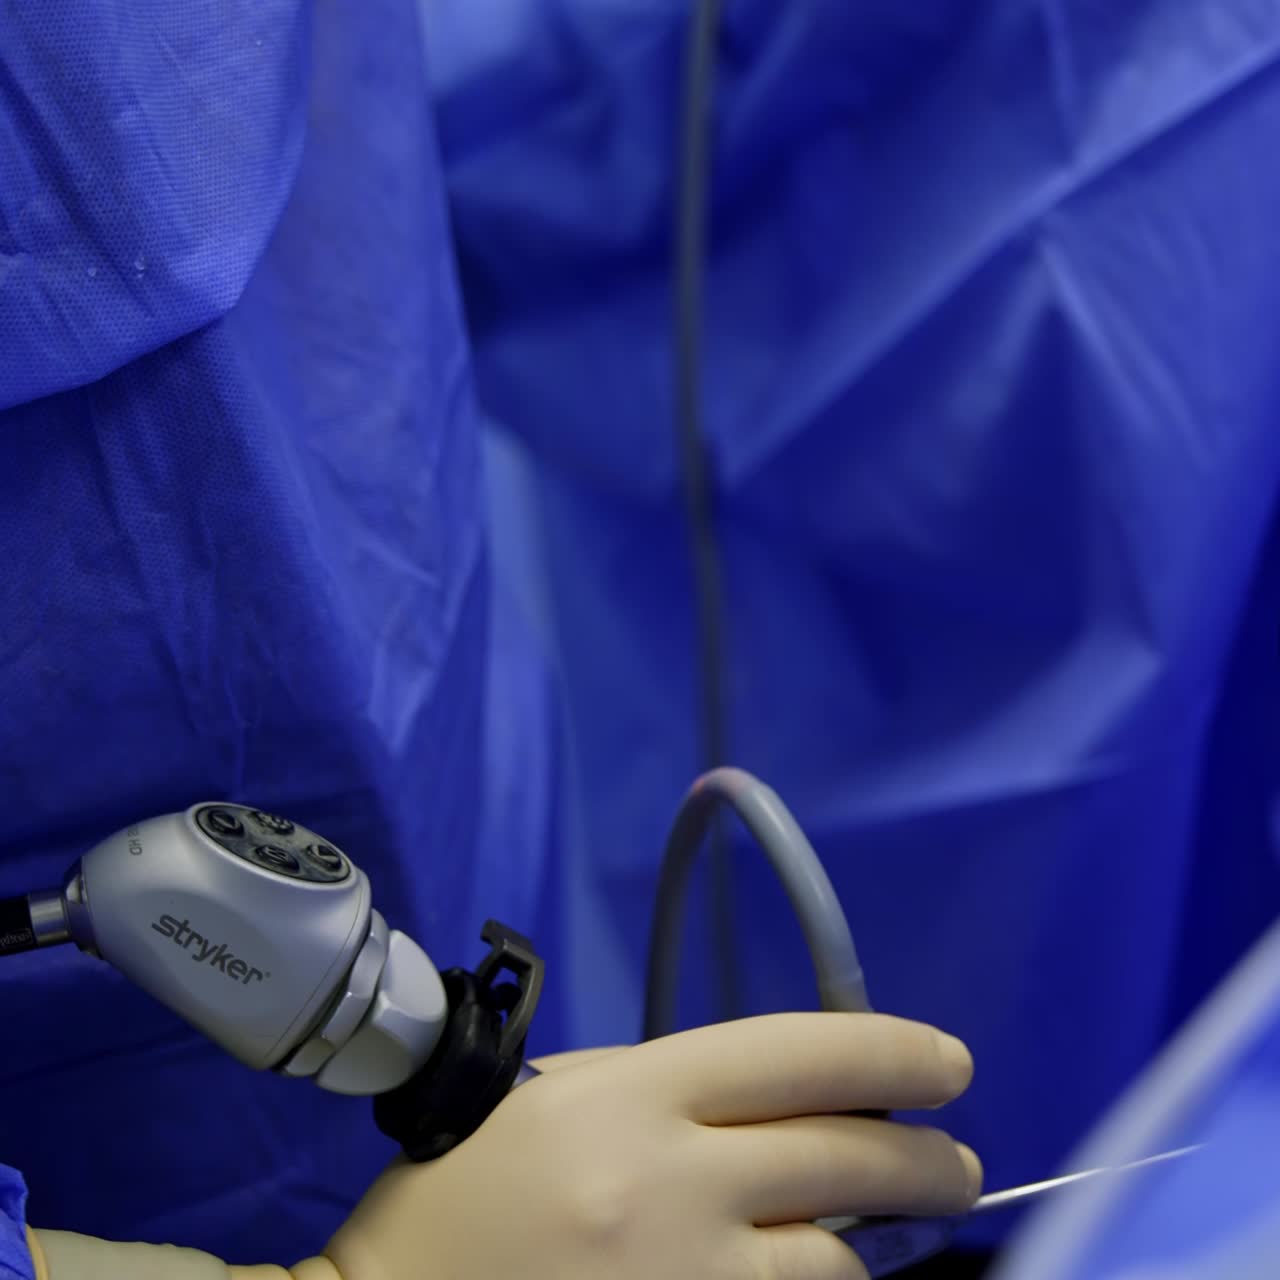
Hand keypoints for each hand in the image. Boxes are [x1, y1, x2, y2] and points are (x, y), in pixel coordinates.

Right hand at [313, 1013, 981, 1279]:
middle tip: (962, 1166)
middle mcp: (672, 1183)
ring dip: (860, 1245)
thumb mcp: (566, 1100)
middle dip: (924, 1160)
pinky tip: (799, 1277)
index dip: (888, 1051)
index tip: (949, 1064)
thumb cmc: (468, 1187)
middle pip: (841, 1155)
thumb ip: (674, 1095)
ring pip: (832, 1260)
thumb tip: (789, 1107)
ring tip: (861, 1234)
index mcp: (633, 1094)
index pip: (796, 1052)